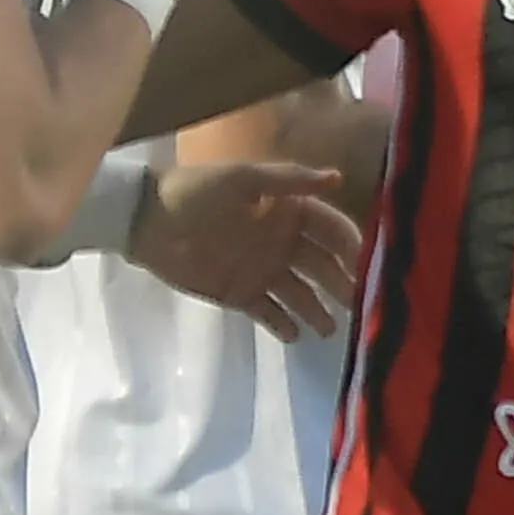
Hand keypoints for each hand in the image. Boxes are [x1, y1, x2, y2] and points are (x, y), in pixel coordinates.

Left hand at [133, 162, 359, 341]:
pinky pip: (269, 313)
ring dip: (318, 310)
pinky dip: (283, 324)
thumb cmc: (194, 194)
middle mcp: (284, 243)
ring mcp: (264, 271)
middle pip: (324, 267)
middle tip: (361, 306)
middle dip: (343, 285)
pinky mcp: (241, 294)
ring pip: (302, 294)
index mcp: (289, 211)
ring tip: (330, 330)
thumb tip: (338, 178)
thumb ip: (289, 180)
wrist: (143, 221)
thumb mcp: (242, 179)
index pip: (332, 230)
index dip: (352, 246)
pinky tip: (295, 336)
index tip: (371, 267)